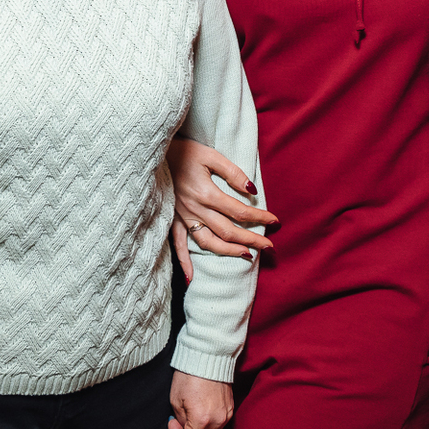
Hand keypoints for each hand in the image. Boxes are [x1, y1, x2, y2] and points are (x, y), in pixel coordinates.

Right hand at [167, 138, 275, 280]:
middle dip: (251, 239)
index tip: (275, 221)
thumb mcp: (211, 155)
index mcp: (207, 194)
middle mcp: (195, 209)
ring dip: (229, 251)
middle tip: (269, 246)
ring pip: (208, 242)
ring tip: (247, 255)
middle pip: (228, 231)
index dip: (260, 217)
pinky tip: (191, 277)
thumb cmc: (184, 151)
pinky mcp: (172, 219)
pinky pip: (178, 245)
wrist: (154, 153)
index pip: (240, 211)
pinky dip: (184, 262)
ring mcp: (183, 217)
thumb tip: (251, 190)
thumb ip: (232, 173)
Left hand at [167, 370, 233, 428]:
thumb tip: (183, 426)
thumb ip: (180, 420)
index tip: (172, 424)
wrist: (208, 355)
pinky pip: (219, 425)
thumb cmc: (189, 374)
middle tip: (178, 421)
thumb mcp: (175, 399)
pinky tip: (201, 411)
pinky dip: (209, 424)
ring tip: (189, 415)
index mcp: (201, 420)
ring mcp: (226, 415)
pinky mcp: (230, 408)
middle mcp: (217, 421)